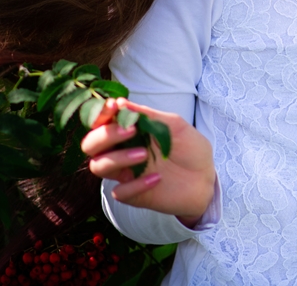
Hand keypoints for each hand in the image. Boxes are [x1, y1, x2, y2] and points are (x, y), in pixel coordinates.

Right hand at [80, 98, 216, 227]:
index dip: (101, 114)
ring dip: (118, 158)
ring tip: (144, 155)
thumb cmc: (190, 149)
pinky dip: (135, 185)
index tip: (113, 107)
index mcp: (130, 131)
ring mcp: (126, 173)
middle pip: (90, 145)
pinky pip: (119, 192)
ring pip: (98, 166)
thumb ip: (149, 116)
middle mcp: (122, 151)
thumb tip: (121, 102)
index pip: (103, 122)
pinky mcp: (132, 194)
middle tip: (129, 131)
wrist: (206, 178)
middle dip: (104, 136)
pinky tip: (157, 179)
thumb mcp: (175, 126)